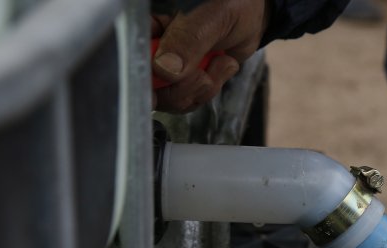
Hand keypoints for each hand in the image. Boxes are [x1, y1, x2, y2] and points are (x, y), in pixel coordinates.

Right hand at [152, 0, 269, 112]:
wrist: (252, 12)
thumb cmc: (229, 3)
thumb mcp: (208, 18)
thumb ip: (187, 42)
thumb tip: (165, 69)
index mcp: (150, 28)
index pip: (133, 59)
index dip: (147, 78)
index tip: (168, 82)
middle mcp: (156, 49)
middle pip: (151, 88)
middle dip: (182, 88)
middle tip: (203, 73)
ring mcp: (171, 67)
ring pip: (172, 98)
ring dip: (201, 88)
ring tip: (218, 63)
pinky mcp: (188, 79)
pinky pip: (190, 99)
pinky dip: (210, 89)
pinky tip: (221, 66)